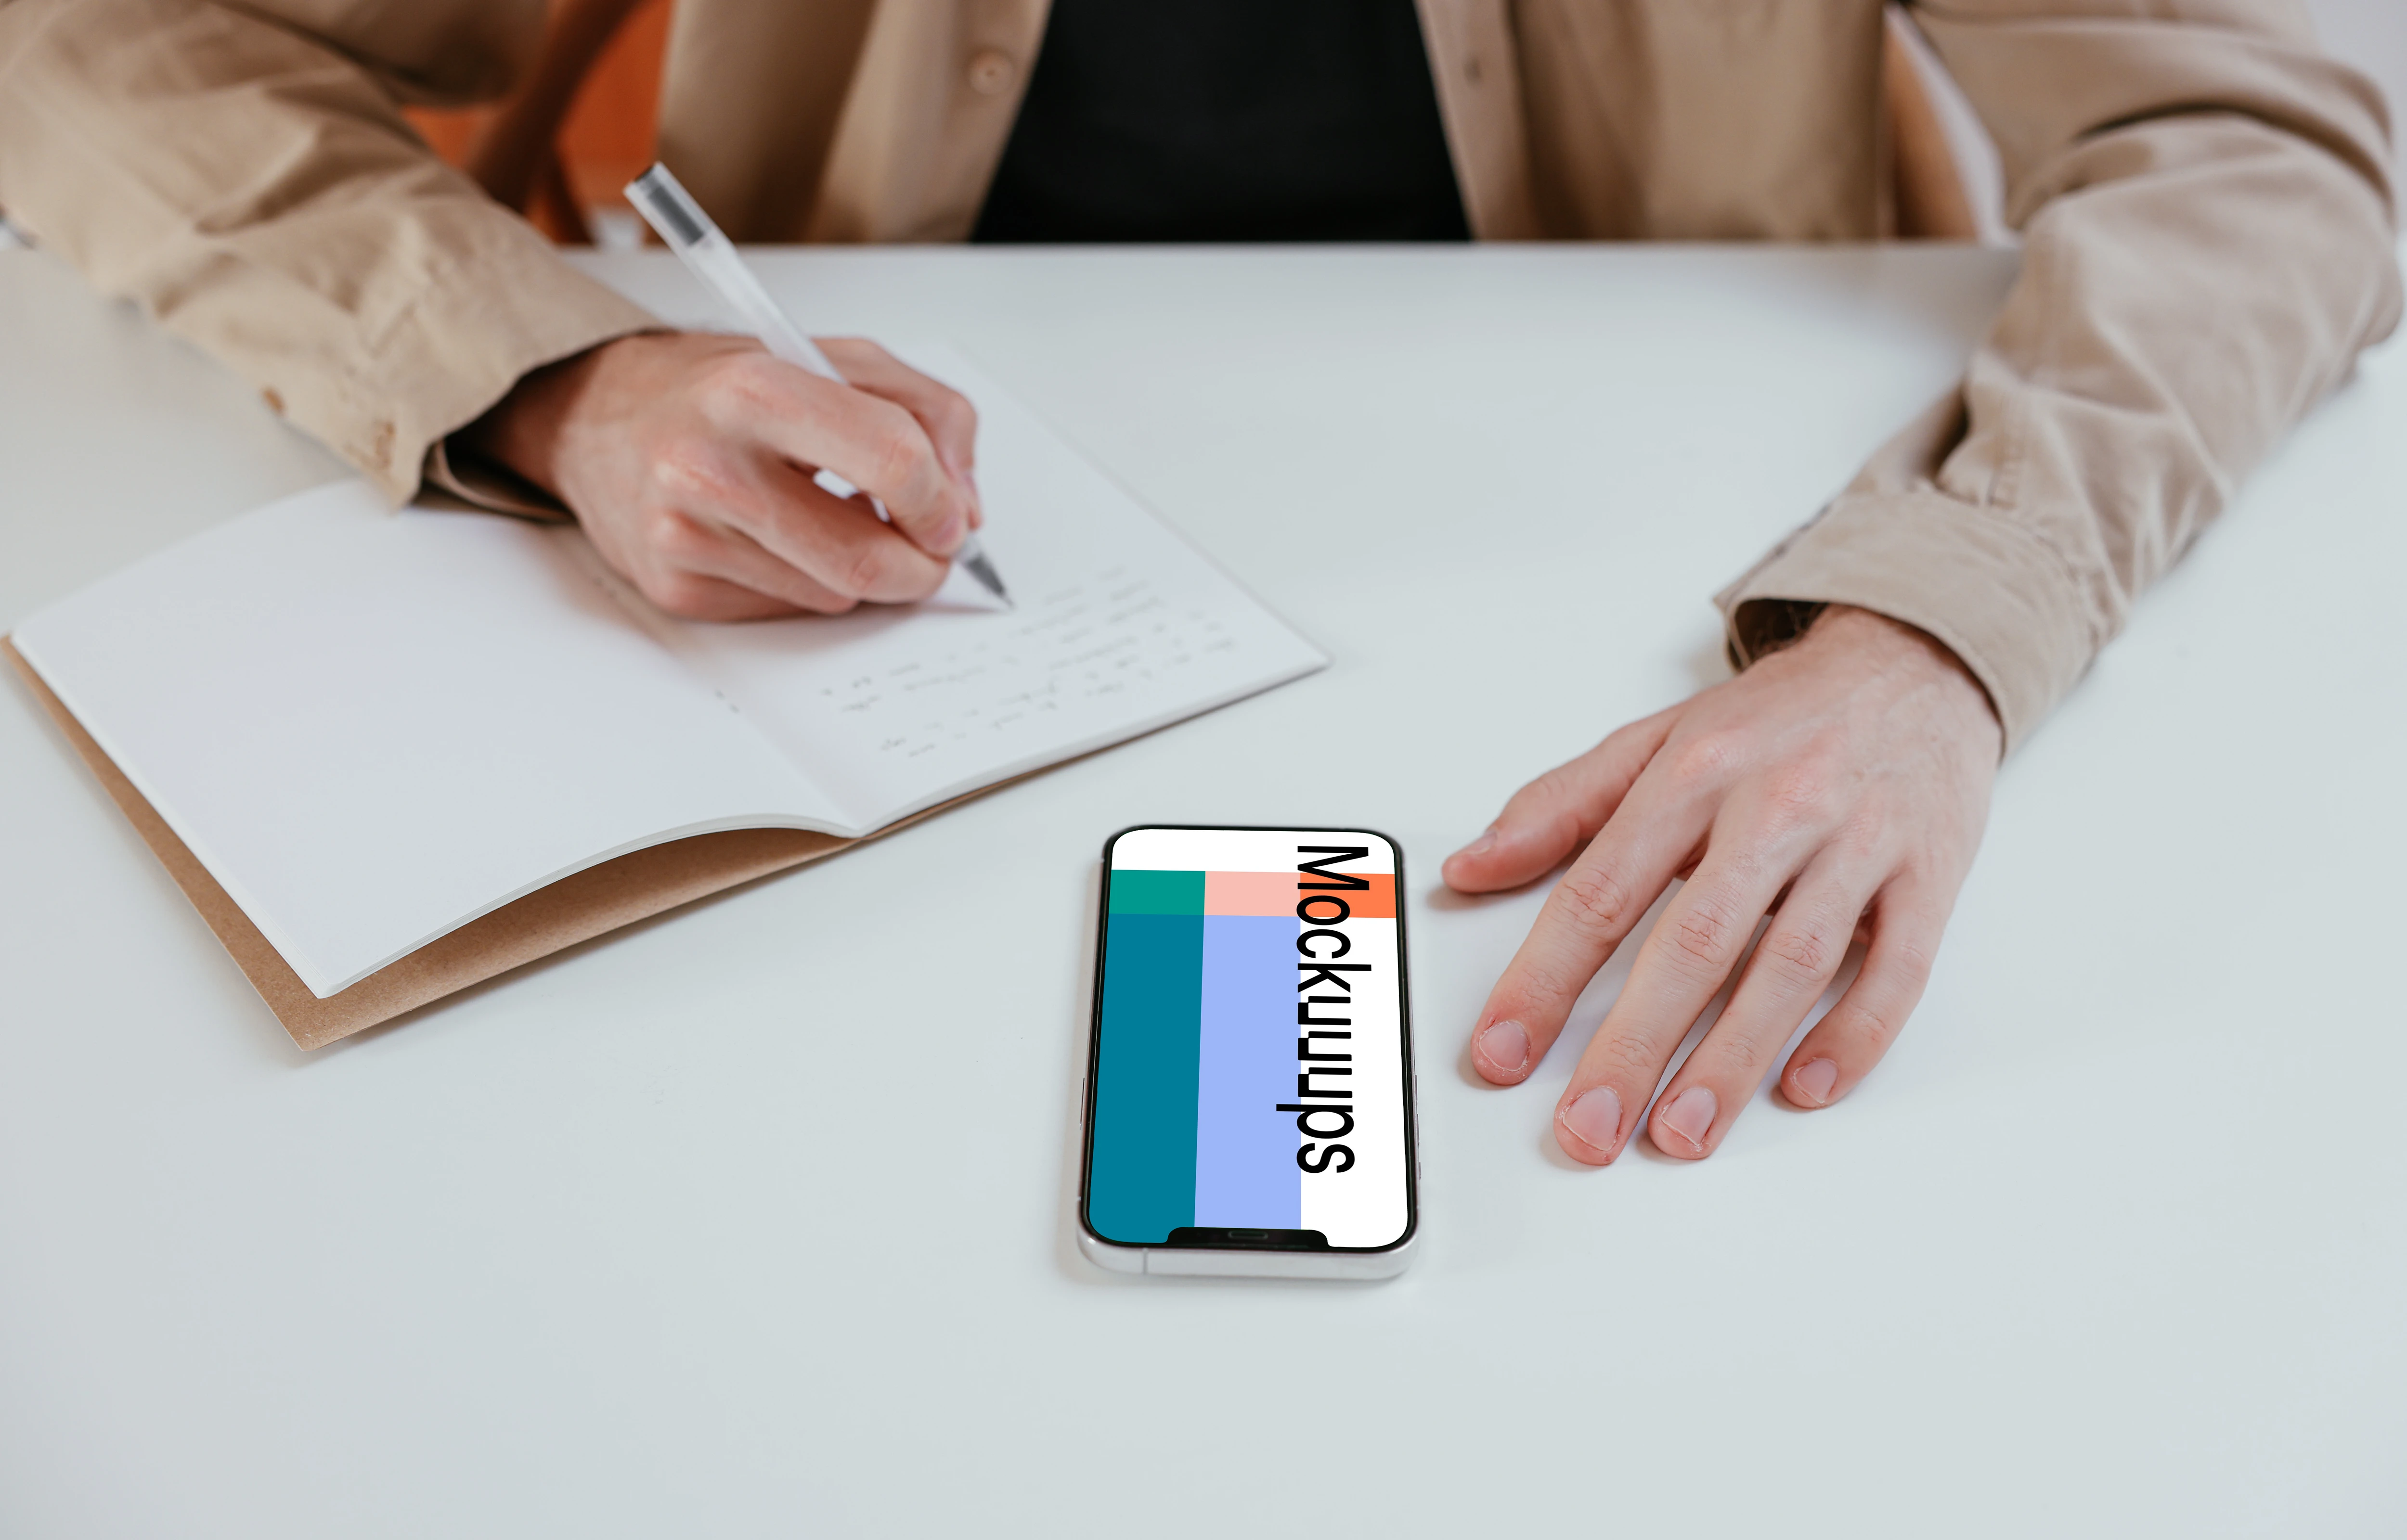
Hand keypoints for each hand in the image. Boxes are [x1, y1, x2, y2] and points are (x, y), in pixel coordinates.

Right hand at [460, 332, 980, 618]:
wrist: (598, 416)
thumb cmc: (722, 386)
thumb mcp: (832, 359)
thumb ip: (925, 412)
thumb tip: (965, 506)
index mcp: (756, 389)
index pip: (892, 458)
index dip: (941, 500)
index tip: (950, 513)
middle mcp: (709, 465)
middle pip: (867, 557)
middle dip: (921, 564)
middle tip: (925, 545)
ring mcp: (686, 535)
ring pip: (835, 594)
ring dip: (862, 570)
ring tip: (830, 518)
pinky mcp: (676, 589)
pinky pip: (788, 610)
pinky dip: (808, 582)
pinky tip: (777, 538)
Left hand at [1443, 605, 2001, 1163]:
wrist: (1914, 663)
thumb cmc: (1778, 719)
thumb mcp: (1655, 740)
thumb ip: (1558, 808)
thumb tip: (1470, 866)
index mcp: (1693, 773)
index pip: (1601, 891)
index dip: (1544, 979)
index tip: (1503, 1052)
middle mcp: (1775, 806)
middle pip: (1693, 943)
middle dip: (1632, 1046)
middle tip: (1590, 1127)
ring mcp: (1858, 843)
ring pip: (1789, 965)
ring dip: (1733, 1061)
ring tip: (1682, 1133)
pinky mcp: (1929, 876)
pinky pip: (1896, 971)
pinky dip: (1851, 1036)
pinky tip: (1803, 1087)